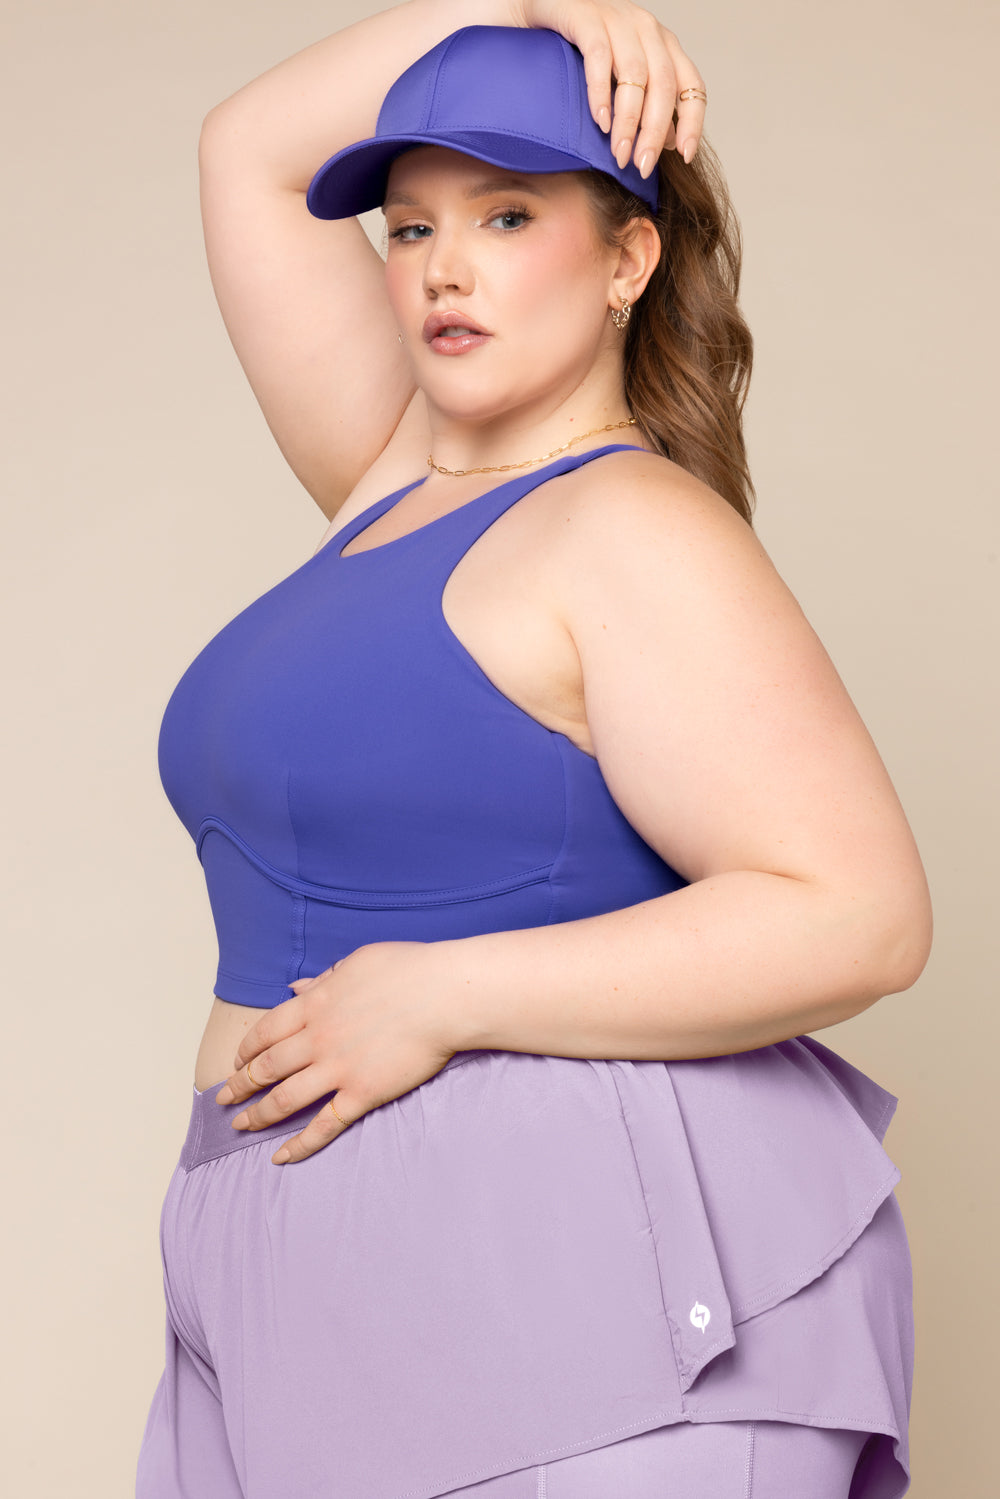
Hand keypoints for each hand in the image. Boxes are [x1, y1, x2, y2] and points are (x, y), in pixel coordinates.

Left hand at [214, 942, 459, 1163]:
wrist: (445, 995)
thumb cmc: (407, 970)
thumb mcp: (356, 962)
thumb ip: (322, 979)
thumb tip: (296, 987)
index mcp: (314, 1005)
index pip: (265, 1033)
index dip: (246, 1051)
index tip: (237, 1062)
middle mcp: (317, 1039)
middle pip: (266, 1068)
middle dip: (240, 1086)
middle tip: (223, 1099)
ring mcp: (338, 1069)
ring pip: (285, 1099)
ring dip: (258, 1115)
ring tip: (240, 1126)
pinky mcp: (362, 1094)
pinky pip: (323, 1125)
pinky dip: (299, 1143)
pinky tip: (281, 1155)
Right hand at [513, 0, 706, 170]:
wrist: (540, 5)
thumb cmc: (580, 47)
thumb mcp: (621, 77)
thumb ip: (646, 106)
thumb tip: (669, 141)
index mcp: (662, 44)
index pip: (692, 85)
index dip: (693, 122)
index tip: (685, 157)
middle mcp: (646, 28)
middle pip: (664, 86)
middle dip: (654, 132)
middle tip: (642, 166)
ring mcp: (618, 19)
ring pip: (636, 75)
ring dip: (629, 121)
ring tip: (619, 154)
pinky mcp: (586, 16)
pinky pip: (599, 56)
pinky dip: (601, 92)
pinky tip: (600, 120)